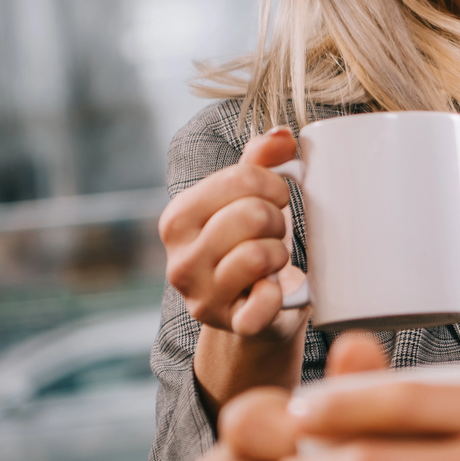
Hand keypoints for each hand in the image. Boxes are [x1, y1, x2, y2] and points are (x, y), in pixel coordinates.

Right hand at [160, 127, 308, 340]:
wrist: (255, 309)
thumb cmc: (250, 243)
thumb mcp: (247, 198)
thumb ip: (260, 160)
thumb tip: (281, 135)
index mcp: (178, 219)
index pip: (239, 178)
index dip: (273, 183)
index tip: (276, 197)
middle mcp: (180, 260)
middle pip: (252, 214)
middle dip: (278, 219)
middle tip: (275, 232)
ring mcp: (202, 297)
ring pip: (259, 254)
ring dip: (281, 253)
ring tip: (274, 258)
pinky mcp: (230, 324)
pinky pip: (262, 305)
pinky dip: (278, 295)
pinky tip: (274, 290)